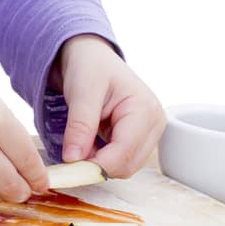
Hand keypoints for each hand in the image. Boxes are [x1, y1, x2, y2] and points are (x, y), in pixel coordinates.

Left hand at [55, 34, 164, 177]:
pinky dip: (102, 158)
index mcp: (145, 109)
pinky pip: (121, 160)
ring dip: (99, 162)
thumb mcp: (81, 91)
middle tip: (70, 153)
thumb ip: (80, 126)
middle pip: (127, 165)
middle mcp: (154, 124)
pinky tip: (90, 141)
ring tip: (81, 139)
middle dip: (97, 165)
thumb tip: (73, 160)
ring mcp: (150, 133)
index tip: (69, 168)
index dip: (97, 165)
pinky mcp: (140, 139)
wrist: (92, 58)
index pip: (124, 152)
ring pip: (124, 167)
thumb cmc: (89, 67)